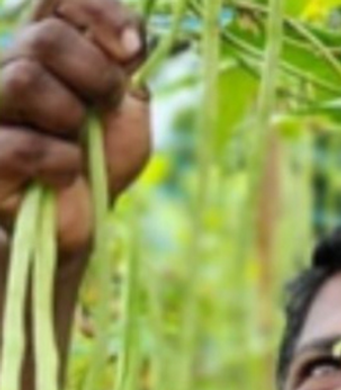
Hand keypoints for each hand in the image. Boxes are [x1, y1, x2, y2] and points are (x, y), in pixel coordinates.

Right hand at [0, 0, 150, 254]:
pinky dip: (61, 165)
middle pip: (45, 38)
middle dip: (96, 76)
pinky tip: (63, 178)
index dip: (99, 11)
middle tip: (108, 108)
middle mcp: (9, 68)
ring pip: (24, 80)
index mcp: (46, 49)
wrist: (83, 221)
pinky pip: (24, 146)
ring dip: (71, 119)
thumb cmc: (102, 161)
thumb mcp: (128, 112)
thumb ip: (127, 70)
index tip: (133, 50)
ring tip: (79, 146)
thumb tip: (129, 40)